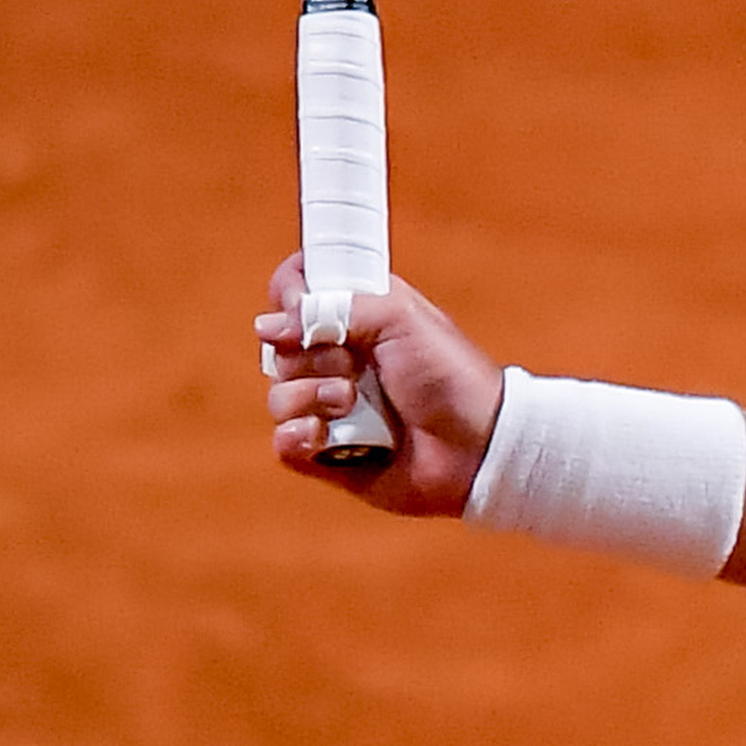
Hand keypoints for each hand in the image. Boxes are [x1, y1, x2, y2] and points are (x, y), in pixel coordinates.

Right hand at [255, 257, 503, 516]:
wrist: (477, 446)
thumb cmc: (450, 376)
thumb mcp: (401, 317)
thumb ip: (335, 305)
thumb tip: (268, 325)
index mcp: (356, 318)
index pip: (296, 293)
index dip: (289, 295)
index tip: (302, 306)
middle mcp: (338, 359)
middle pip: (279, 348)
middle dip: (311, 355)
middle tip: (354, 364)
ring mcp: (329, 408)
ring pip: (279, 395)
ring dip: (313, 396)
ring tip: (353, 403)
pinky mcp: (326, 453)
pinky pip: (284, 442)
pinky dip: (301, 436)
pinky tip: (328, 436)